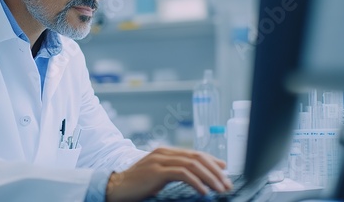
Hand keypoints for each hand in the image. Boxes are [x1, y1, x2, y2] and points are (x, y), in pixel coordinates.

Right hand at [105, 147, 232, 201]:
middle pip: (197, 157)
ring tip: (220, 189)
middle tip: (227, 183)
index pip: (195, 153)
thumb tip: (197, 178)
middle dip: (216, 171)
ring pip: (193, 165)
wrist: (116, 187)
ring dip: (210, 178)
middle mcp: (164, 152)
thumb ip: (175, 172)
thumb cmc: (137, 184)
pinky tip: (204, 191)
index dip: (212, 161)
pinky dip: (196, 182)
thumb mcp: (159, 175)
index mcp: (166, 152)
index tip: (225, 171)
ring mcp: (160, 160)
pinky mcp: (157, 171)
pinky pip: (182, 174)